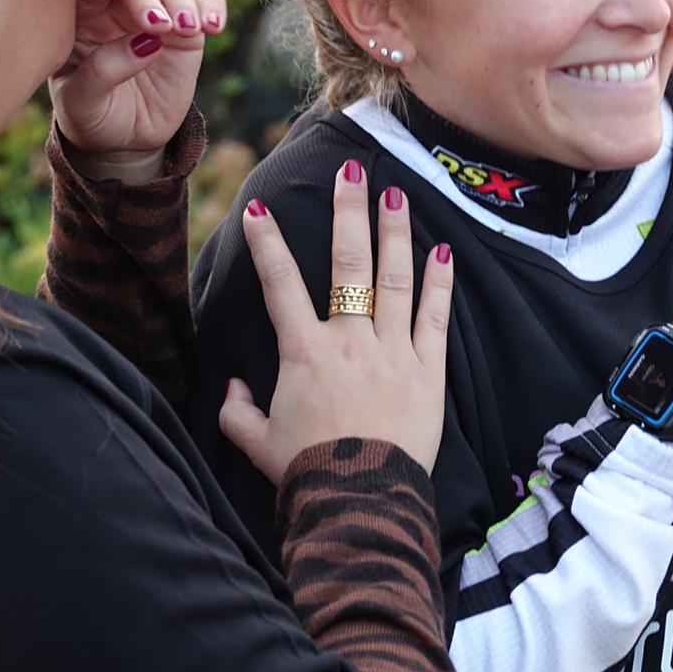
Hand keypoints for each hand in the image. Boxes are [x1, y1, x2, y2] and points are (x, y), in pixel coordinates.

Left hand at [49, 0, 226, 182]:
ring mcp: (154, 14)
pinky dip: (213, 3)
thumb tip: (146, 44)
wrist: (125, 141)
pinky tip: (213, 28)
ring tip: (188, 30)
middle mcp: (115, 8)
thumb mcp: (81, 104)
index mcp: (79, 18)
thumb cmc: (92, 117)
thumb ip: (103, 72)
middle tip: (160, 27)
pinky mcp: (187, 28)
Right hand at [219, 161, 453, 480]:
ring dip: (394, 232)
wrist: (360, 500)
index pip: (280, 285)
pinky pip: (434, 317)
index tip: (259, 209)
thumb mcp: (257, 442)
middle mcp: (349, 341)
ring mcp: (391, 351)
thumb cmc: (307, 471)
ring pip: (393, 278)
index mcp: (304, 353)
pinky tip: (442, 251)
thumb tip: (230, 387)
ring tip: (396, 194)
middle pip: (347, 263)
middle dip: (348, 211)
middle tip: (351, 171)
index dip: (267, 245)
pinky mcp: (427, 370)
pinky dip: (438, 283)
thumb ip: (237, 411)